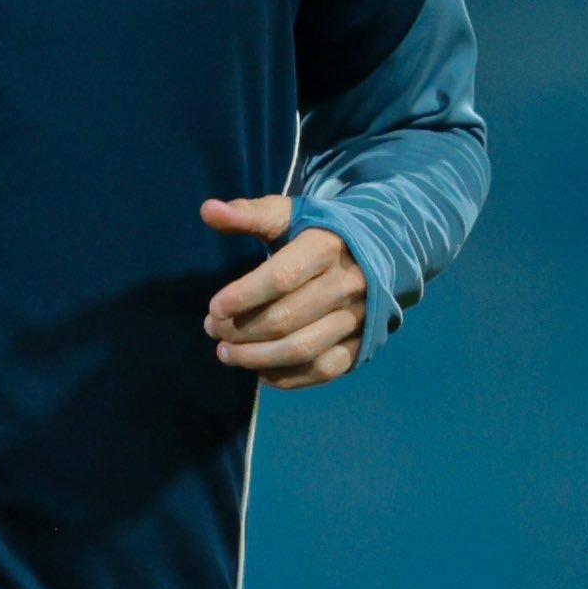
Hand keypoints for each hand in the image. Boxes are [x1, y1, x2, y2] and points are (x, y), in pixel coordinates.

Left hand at [201, 194, 366, 388]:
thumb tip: (208, 211)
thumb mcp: (289, 214)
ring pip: (302, 349)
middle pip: (287, 318)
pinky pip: (322, 370)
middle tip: (213, 330)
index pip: (281, 277)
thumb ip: (249, 214)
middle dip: (241, 330)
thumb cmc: (321, 232)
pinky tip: (259, 371)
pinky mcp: (362, 345)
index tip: (214, 308)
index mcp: (327, 247)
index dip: (243, 296)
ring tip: (226, 354)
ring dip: (256, 358)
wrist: (380, 250)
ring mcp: (357, 318)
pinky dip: (286, 378)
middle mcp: (346, 285)